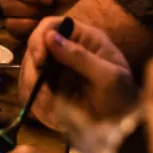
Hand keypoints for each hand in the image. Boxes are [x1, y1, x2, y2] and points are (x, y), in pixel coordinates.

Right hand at [19, 16, 136, 130]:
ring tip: (48, 105)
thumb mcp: (109, 77)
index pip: (52, 25)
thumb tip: (49, 37)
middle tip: (42, 90)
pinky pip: (31, 91)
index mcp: (84, 39)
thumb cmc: (123, 97)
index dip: (39, 37)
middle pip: (34, 48)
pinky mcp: (50, 90)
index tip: (39, 59)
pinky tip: (49, 113)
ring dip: (32, 87)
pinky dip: (34, 101)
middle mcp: (66, 51)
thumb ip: (80, 56)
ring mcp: (56, 71)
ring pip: (29, 70)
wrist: (123, 127)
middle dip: (33, 68)